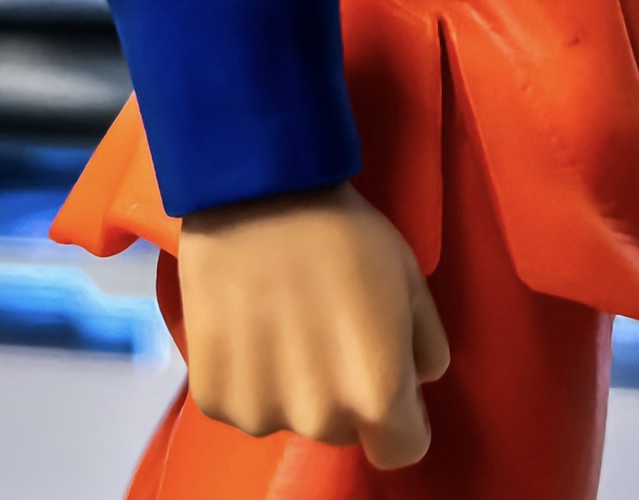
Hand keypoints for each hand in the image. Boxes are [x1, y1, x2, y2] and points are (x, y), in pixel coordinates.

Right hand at [178, 183, 450, 467]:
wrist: (255, 191)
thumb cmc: (342, 230)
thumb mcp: (410, 278)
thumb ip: (426, 346)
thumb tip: (414, 381)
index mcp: (377, 392)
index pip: (402, 448)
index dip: (399, 415)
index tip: (381, 375)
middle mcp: (319, 417)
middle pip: (341, 427)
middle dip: (340, 390)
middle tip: (325, 325)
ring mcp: (260, 411)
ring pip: (288, 416)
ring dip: (288, 383)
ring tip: (281, 316)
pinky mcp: (212, 395)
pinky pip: (240, 402)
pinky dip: (244, 374)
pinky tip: (247, 322)